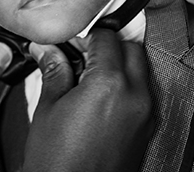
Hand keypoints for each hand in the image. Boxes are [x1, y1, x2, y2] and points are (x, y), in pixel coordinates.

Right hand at [23, 29, 153, 171]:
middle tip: (79, 52)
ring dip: (118, 63)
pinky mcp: (145, 129)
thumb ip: (54, 71)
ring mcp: (145, 114)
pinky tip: (99, 93)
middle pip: (131, 49)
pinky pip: (142, 93)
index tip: (70, 39)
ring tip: (86, 73)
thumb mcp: (49, 108)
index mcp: (110, 85)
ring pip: (140, 70)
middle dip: (107, 44)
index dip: (85, 34)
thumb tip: (48, 50)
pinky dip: (125, 84)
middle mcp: (135, 96)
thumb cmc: (58, 161)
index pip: (106, 38)